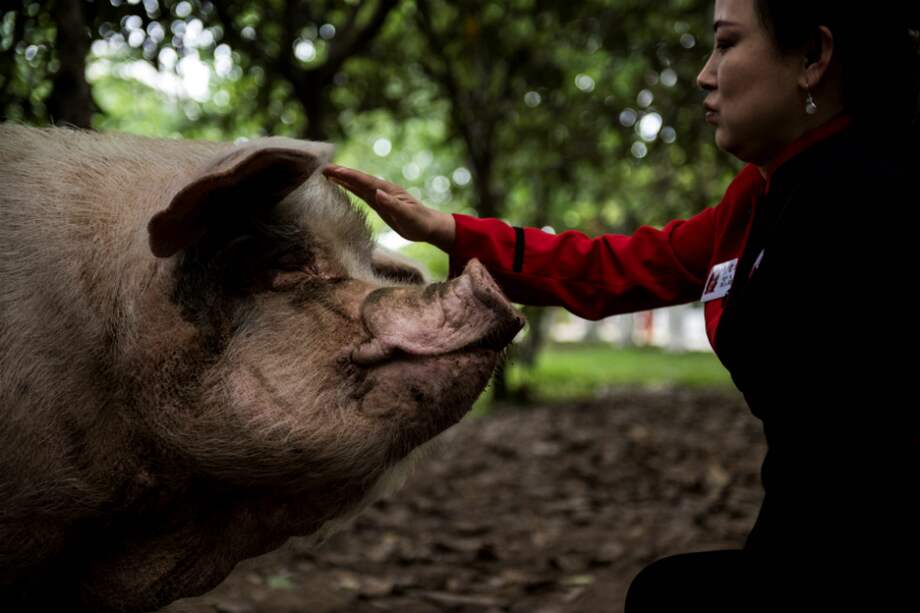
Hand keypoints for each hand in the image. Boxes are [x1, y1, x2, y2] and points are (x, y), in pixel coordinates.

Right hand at [321, 164, 455, 251]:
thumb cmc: (419, 222)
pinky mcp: (379, 204)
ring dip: (343, 179)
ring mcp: (380, 196)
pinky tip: (341, 185)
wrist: (428, 226)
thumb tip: (378, 193)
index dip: (348, 176)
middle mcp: (382, 190)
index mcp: (387, 191)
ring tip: (327, 173)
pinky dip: (350, 187)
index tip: (333, 170)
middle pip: (358, 180)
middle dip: (341, 173)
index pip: (364, 181)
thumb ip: (393, 204)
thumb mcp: (407, 215)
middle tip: (322, 168)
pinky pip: (360, 193)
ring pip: (357, 185)